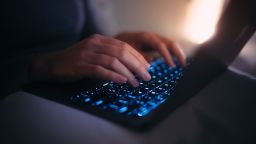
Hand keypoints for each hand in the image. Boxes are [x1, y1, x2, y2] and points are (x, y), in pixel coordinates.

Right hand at [30, 34, 150, 86]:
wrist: (52, 64)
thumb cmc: (76, 61)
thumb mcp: (94, 53)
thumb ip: (109, 55)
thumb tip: (129, 66)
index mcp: (99, 39)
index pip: (124, 46)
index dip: (138, 56)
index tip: (147, 66)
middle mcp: (94, 44)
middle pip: (122, 53)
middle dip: (137, 65)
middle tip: (147, 76)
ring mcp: (86, 54)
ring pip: (113, 61)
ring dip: (128, 73)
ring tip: (136, 83)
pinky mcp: (80, 65)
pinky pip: (100, 70)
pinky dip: (113, 76)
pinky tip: (122, 81)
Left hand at [115, 32, 185, 66]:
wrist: (120, 38)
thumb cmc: (123, 46)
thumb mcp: (128, 52)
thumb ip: (139, 57)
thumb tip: (151, 62)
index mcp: (147, 37)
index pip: (161, 46)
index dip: (167, 56)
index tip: (172, 67)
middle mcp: (154, 36)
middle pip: (170, 43)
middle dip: (178, 54)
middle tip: (184, 66)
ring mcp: (156, 38)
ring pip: (171, 44)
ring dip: (178, 53)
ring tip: (183, 65)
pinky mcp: (157, 42)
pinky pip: (168, 47)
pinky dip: (174, 53)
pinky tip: (177, 62)